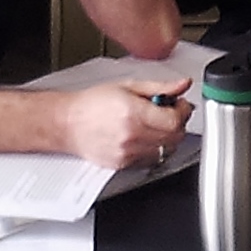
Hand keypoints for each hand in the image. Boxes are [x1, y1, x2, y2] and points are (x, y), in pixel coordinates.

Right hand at [65, 79, 195, 170]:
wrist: (67, 123)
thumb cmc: (92, 104)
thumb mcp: (128, 86)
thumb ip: (160, 86)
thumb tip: (182, 84)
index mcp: (133, 113)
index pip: (175, 120)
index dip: (183, 110)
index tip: (179, 104)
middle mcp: (131, 136)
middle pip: (174, 137)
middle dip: (177, 123)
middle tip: (169, 112)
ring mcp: (128, 153)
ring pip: (166, 150)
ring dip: (167, 137)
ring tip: (154, 124)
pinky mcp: (124, 165)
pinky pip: (151, 159)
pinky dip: (154, 148)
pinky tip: (143, 136)